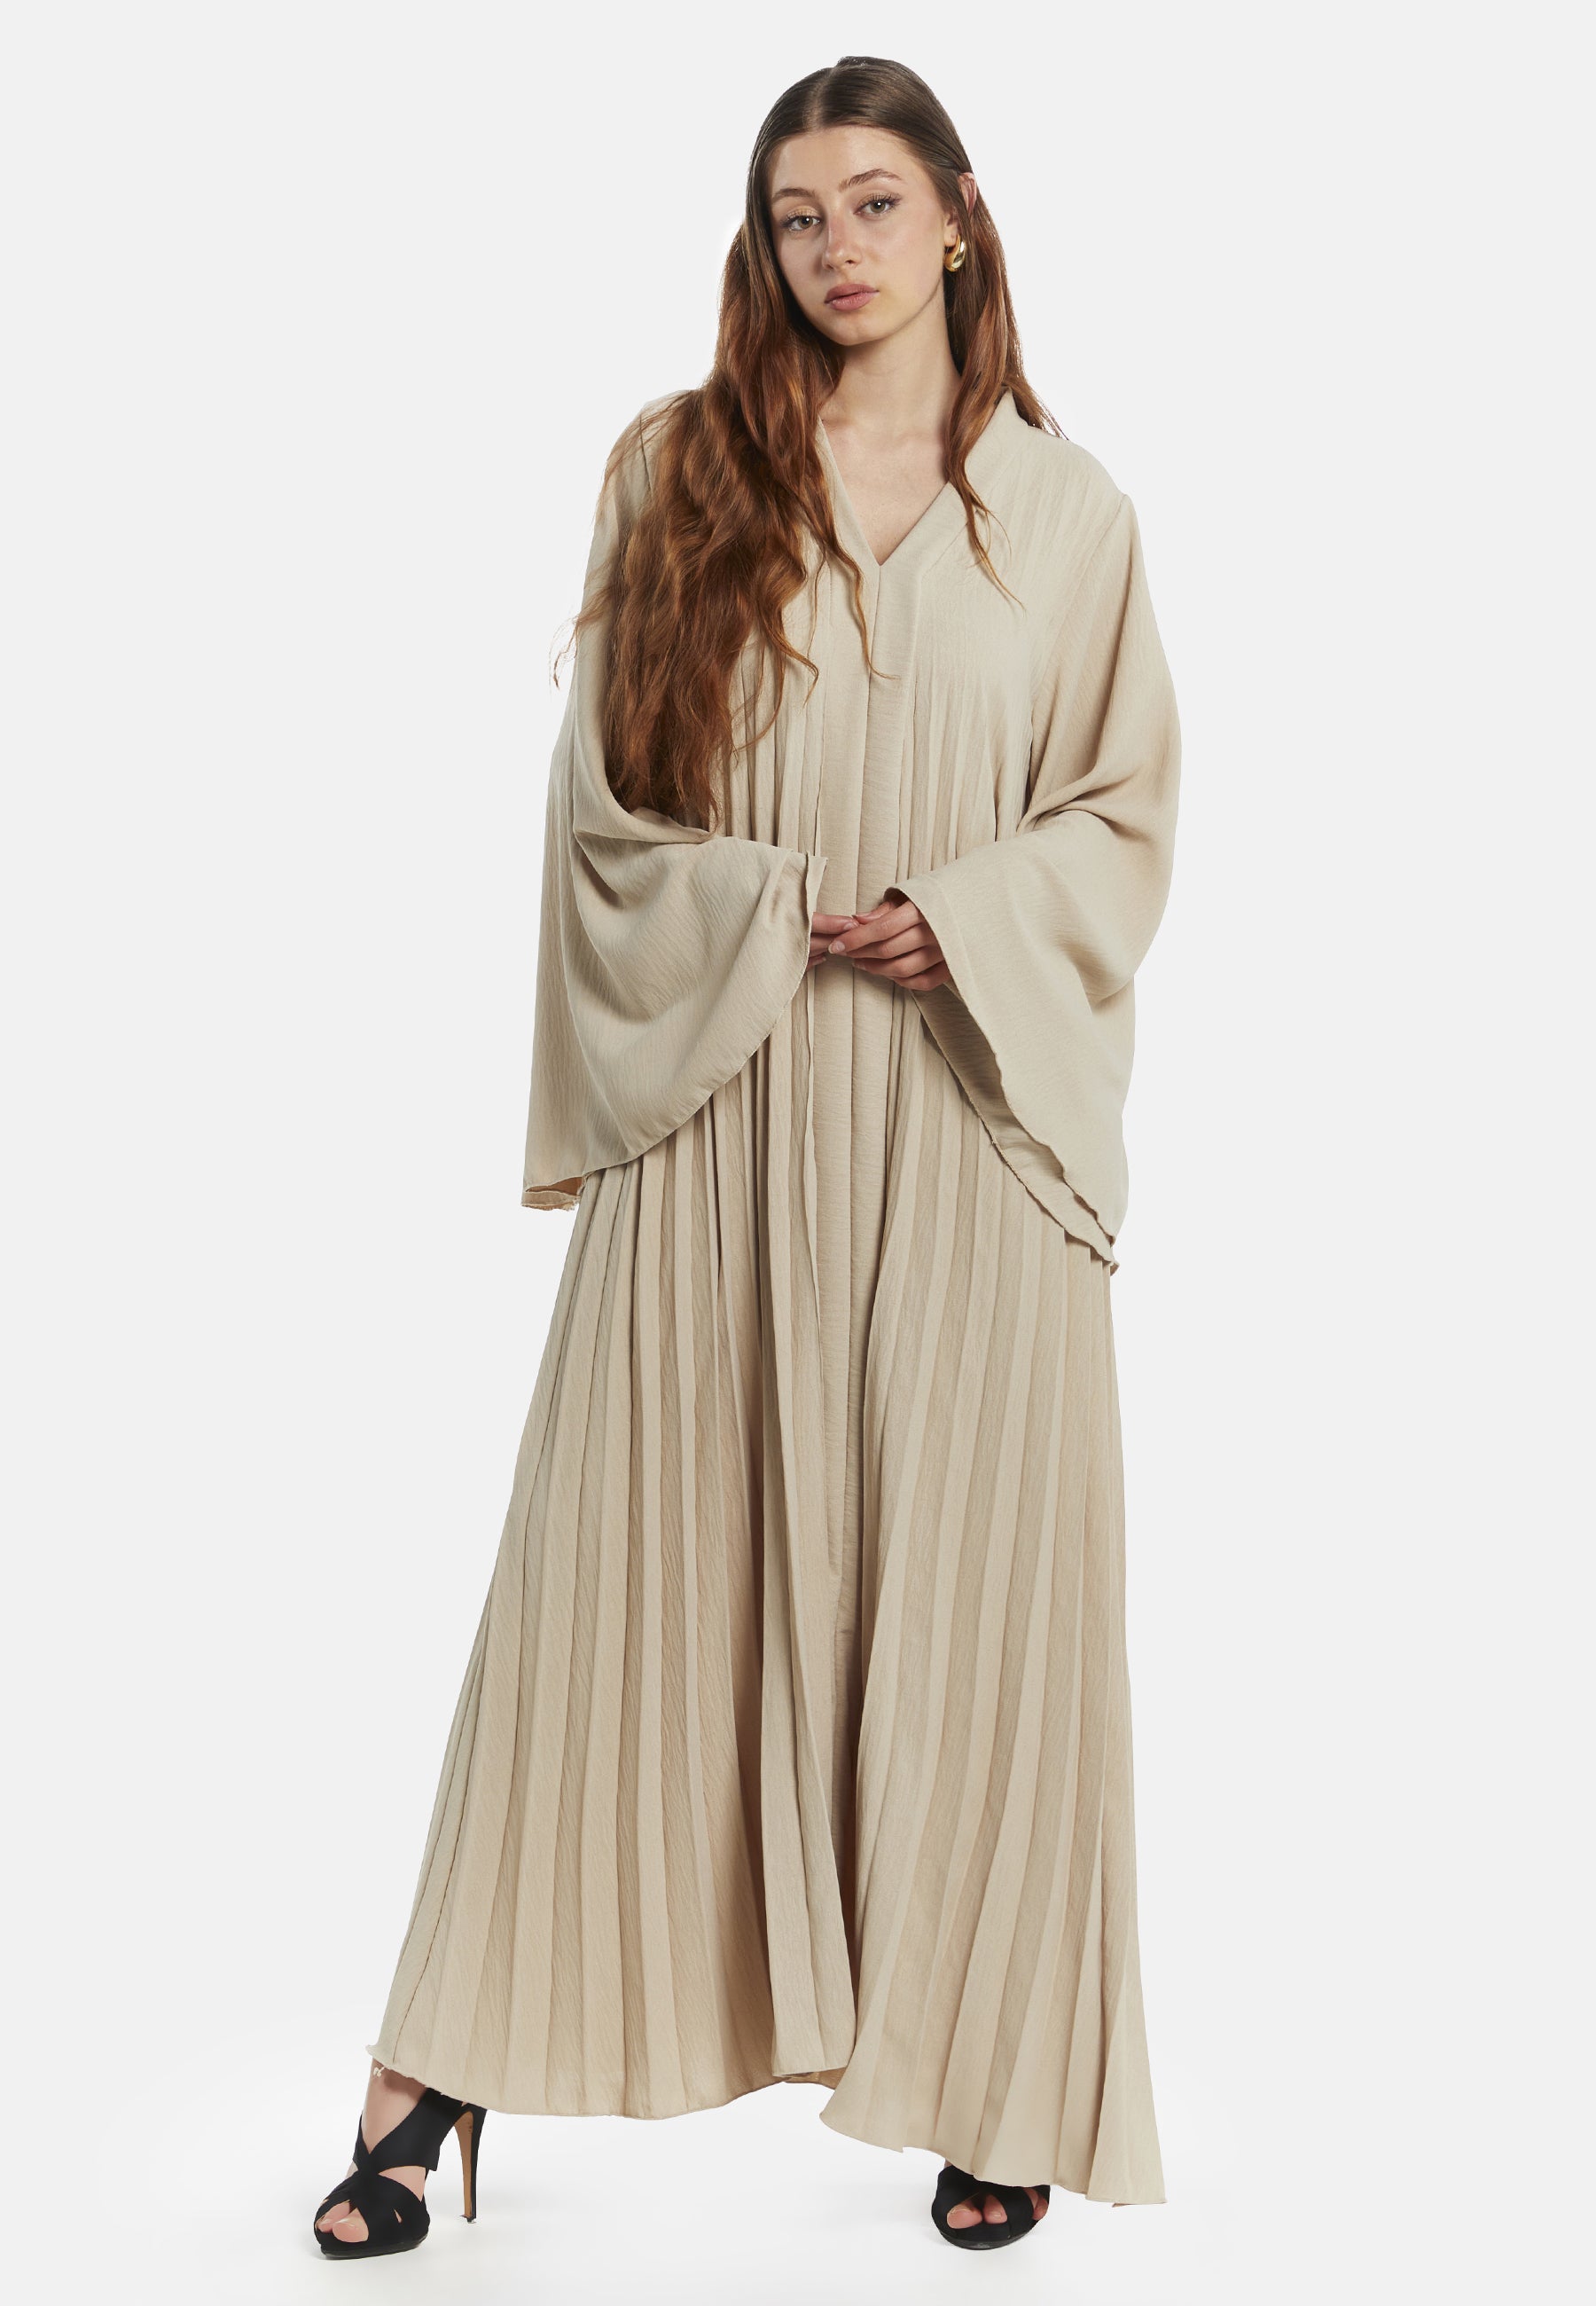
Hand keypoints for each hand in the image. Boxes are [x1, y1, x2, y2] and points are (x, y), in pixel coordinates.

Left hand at [812, 890, 951, 991]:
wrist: (978, 900)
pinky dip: (902, 981)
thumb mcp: (911, 894)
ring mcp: (945, 952)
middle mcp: (936, 932)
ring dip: (876, 969)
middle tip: (845, 953)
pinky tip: (888, 973)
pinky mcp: (953, 966)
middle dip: (861, 953)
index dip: (856, 939)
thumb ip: (885, 910)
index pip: (882, 929)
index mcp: (924, 909)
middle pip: (889, 950)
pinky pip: (923, 982)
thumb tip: (857, 921)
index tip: (837, 945)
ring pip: (903, 969)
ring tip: (861, 963)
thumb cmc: (938, 895)